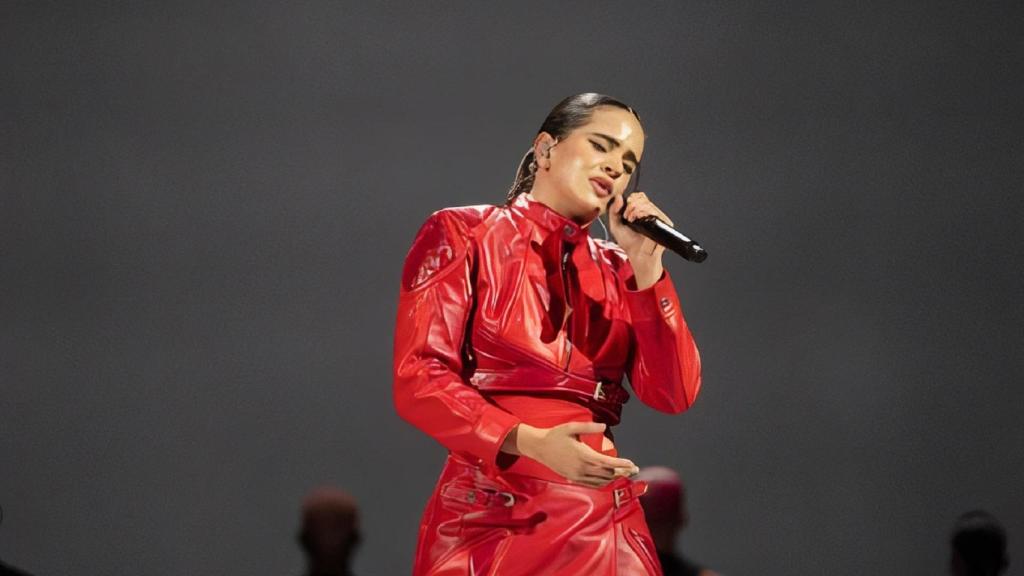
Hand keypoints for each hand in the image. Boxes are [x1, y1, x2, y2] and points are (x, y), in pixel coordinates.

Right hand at [505, 422, 638, 487]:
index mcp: (583, 455)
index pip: (607, 462)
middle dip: (622, 472)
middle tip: (634, 470)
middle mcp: (581, 468)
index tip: (632, 464)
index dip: (621, 464)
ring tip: (624, 473)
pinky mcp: (573, 479)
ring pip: (601, 480)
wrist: (538, 447)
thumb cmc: (555, 435)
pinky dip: (603, 482)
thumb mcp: (571, 427)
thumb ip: (589, 427)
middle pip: (607, 473)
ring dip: (614, 477)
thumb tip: (604, 426)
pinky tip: (608, 478)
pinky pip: (592, 484)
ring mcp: (577, 475)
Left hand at [607, 192, 673, 287]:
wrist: (637, 255)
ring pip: (648, 204)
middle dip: (631, 205)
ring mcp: (658, 218)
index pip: (639, 196)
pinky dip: (645, 212)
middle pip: (643, 198)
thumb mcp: (616, 225)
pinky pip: (656, 212)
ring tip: (631, 220)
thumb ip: (613, 210)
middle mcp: (650, 213)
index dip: (631, 200)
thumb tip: (618, 197)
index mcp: (641, 211)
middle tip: (627, 217)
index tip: (624, 210)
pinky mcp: (664, 223)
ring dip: (636, 209)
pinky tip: (638, 220)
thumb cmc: (629, 243)